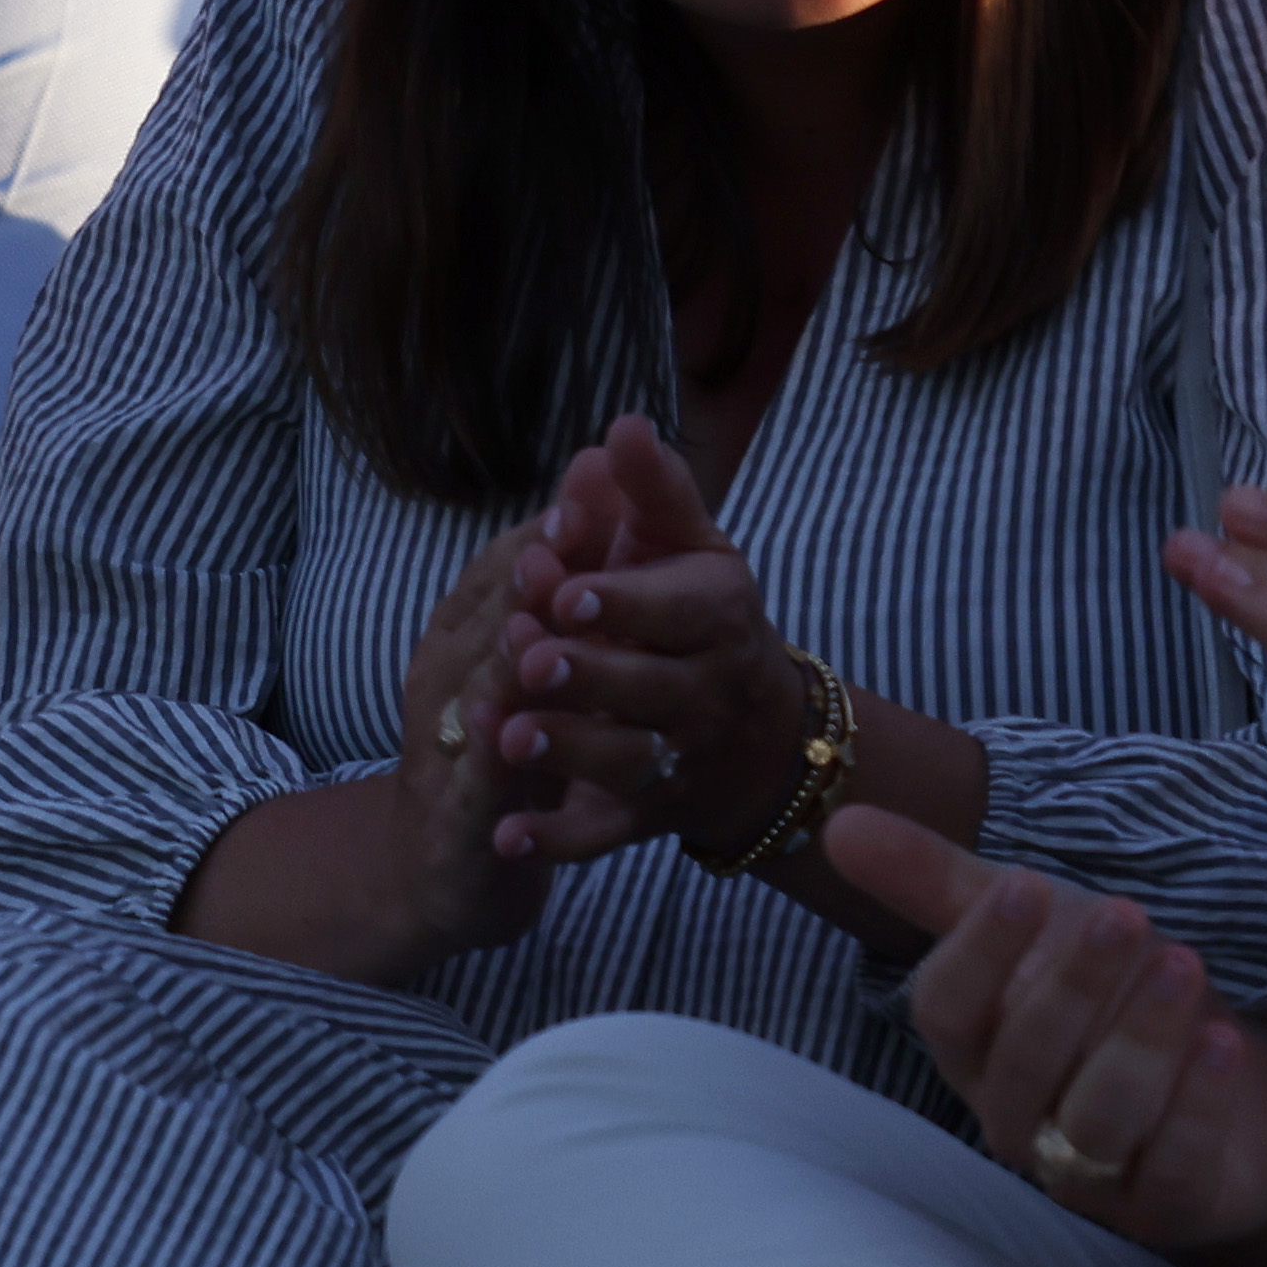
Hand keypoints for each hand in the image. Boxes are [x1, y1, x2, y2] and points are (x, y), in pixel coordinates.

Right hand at [387, 519, 563, 961]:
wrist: (446, 856)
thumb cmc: (506, 732)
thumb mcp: (537, 640)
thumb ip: (571, 558)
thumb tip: (599, 457)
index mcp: (469, 627)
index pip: (503, 566)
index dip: (545, 532)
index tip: (585, 493)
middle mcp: (448, 675)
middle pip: (487, 621)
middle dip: (522, 587)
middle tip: (561, 554)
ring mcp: (446, 745)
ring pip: (475, 699)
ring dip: (498, 672)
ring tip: (534, 645)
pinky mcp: (460, 817)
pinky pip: (475, 790)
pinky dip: (489, 766)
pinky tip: (508, 748)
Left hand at [489, 413, 806, 862]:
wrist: (760, 734)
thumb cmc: (702, 616)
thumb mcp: (692, 547)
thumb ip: (652, 492)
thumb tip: (619, 425)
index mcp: (715, 617)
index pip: (676, 610)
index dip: (622, 600)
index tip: (563, 589)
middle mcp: (704, 692)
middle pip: (648, 689)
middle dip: (588, 675)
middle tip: (529, 658)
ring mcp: (678, 759)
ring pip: (626, 762)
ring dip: (567, 752)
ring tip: (509, 737)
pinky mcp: (651, 815)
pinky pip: (606, 834)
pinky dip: (557, 841)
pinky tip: (506, 836)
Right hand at [830, 803, 1266, 1249]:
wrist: (1219, 1079)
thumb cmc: (1104, 995)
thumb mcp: (1032, 926)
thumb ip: (933, 881)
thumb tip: (837, 824)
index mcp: (970, 1052)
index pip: (944, 1013)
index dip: (979, 952)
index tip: (1026, 886)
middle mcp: (1015, 1119)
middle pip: (1024, 1061)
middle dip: (1072, 985)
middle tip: (1124, 916)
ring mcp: (1088, 1172)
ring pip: (1098, 1115)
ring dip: (1140, 1039)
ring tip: (1182, 965)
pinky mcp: (1167, 1205)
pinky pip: (1173, 1166)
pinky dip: (1198, 1105)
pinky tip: (1224, 1043)